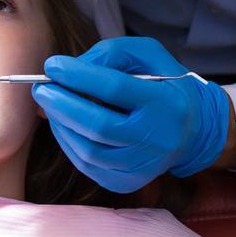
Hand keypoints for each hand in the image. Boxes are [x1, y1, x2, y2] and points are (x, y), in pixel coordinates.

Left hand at [32, 36, 228, 192]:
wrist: (194, 130)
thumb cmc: (164, 85)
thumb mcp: (147, 55)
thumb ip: (109, 55)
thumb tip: (67, 71)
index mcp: (165, 101)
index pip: (115, 88)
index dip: (79, 76)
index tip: (53, 65)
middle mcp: (157, 138)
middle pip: (99, 125)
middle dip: (62, 105)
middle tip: (41, 88)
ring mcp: (144, 165)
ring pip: (90, 150)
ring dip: (61, 125)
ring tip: (50, 105)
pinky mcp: (130, 181)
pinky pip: (89, 165)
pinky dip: (69, 143)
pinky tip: (64, 125)